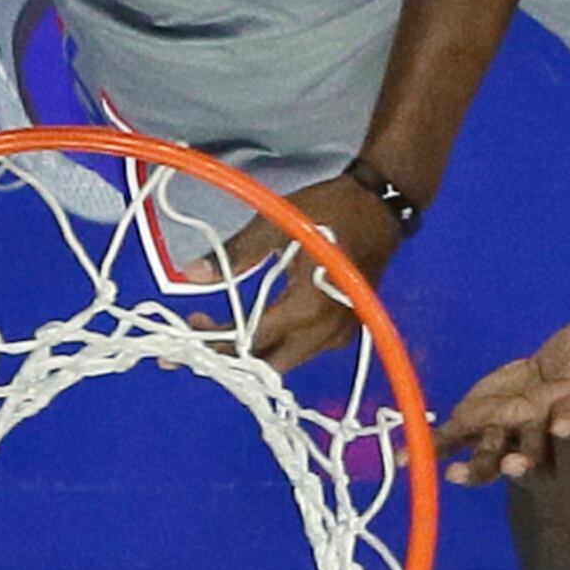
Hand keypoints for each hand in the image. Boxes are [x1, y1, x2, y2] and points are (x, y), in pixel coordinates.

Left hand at [186, 174, 406, 370]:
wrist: (382, 204)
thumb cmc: (331, 211)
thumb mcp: (278, 224)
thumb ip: (236, 253)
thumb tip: (191, 274)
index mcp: (307, 310)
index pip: (250, 342)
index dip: (214, 341)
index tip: (187, 328)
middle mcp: (325, 333)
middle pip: (269, 366)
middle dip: (232, 357)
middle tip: (201, 333)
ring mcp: (340, 334)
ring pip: (288, 360)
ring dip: (255, 350)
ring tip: (222, 326)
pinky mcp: (347, 328)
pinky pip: (305, 348)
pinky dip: (278, 342)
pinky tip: (258, 322)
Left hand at [441, 265, 569, 483]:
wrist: (557, 378)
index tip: (566, 429)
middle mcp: (539, 426)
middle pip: (533, 447)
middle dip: (525, 459)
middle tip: (514, 465)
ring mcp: (506, 429)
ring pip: (491, 454)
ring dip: (477, 467)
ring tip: (456, 476)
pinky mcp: (477, 422)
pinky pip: (453, 440)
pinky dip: (430, 448)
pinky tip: (404, 460)